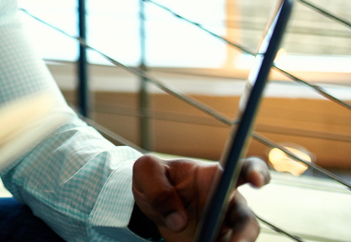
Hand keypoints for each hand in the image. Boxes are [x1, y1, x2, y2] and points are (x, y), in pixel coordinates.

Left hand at [131, 155, 269, 241]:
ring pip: (241, 241)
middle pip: (247, 220)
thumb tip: (178, 221)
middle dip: (244, 235)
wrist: (149, 205)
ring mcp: (224, 225)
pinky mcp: (217, 241)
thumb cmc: (154, 180)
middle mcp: (227, 202)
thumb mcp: (145, 172)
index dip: (258, 172)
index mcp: (216, 176)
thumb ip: (157, 187)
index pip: (246, 168)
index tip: (257, 181)